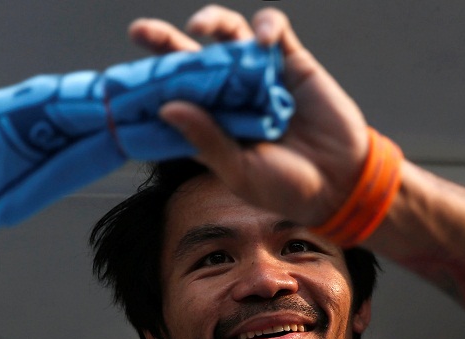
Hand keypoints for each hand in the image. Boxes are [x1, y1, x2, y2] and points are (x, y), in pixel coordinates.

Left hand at [128, 5, 368, 226]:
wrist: (341, 183)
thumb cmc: (287, 187)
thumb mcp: (241, 171)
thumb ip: (207, 140)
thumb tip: (166, 108)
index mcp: (211, 123)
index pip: (173, 96)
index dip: (149, 84)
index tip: (123, 80)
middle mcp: (230, 96)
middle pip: (191, 59)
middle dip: (164, 42)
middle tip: (141, 32)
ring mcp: (259, 76)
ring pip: (228, 36)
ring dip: (212, 24)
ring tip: (202, 27)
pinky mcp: (291, 62)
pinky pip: (273, 31)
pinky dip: (265, 27)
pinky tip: (263, 39)